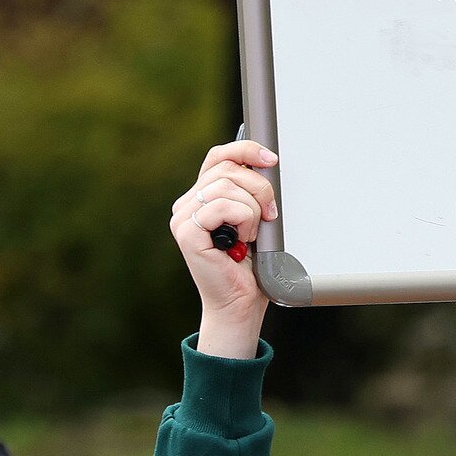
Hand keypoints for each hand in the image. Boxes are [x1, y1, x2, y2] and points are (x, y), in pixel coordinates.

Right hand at [171, 140, 279, 359]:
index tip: (272, 159)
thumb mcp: (255, 222)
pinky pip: (222, 206)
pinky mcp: (187, 233)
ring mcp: (183, 219)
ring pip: (226, 186)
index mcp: (201, 198)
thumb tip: (266, 163)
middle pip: (226, 168)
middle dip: (259, 187)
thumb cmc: (250, 269)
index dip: (245, 150)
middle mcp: (187, 205)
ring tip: (252, 235)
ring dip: (252, 210)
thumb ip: (251, 193)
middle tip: (271, 215)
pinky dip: (243, 220)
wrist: (241, 305)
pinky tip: (243, 241)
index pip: (218, 156)